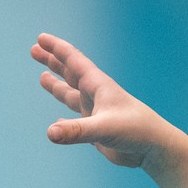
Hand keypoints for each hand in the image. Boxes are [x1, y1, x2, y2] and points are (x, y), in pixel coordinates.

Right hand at [31, 33, 165, 168]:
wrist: (153, 148)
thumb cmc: (136, 131)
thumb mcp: (104, 129)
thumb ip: (77, 131)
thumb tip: (50, 133)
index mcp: (99, 86)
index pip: (74, 61)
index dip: (57, 49)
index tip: (41, 38)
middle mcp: (96, 96)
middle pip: (70, 73)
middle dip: (52, 61)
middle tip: (34, 50)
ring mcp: (96, 112)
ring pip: (71, 94)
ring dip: (56, 85)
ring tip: (42, 76)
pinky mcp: (96, 129)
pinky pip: (75, 120)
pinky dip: (64, 120)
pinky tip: (56, 124)